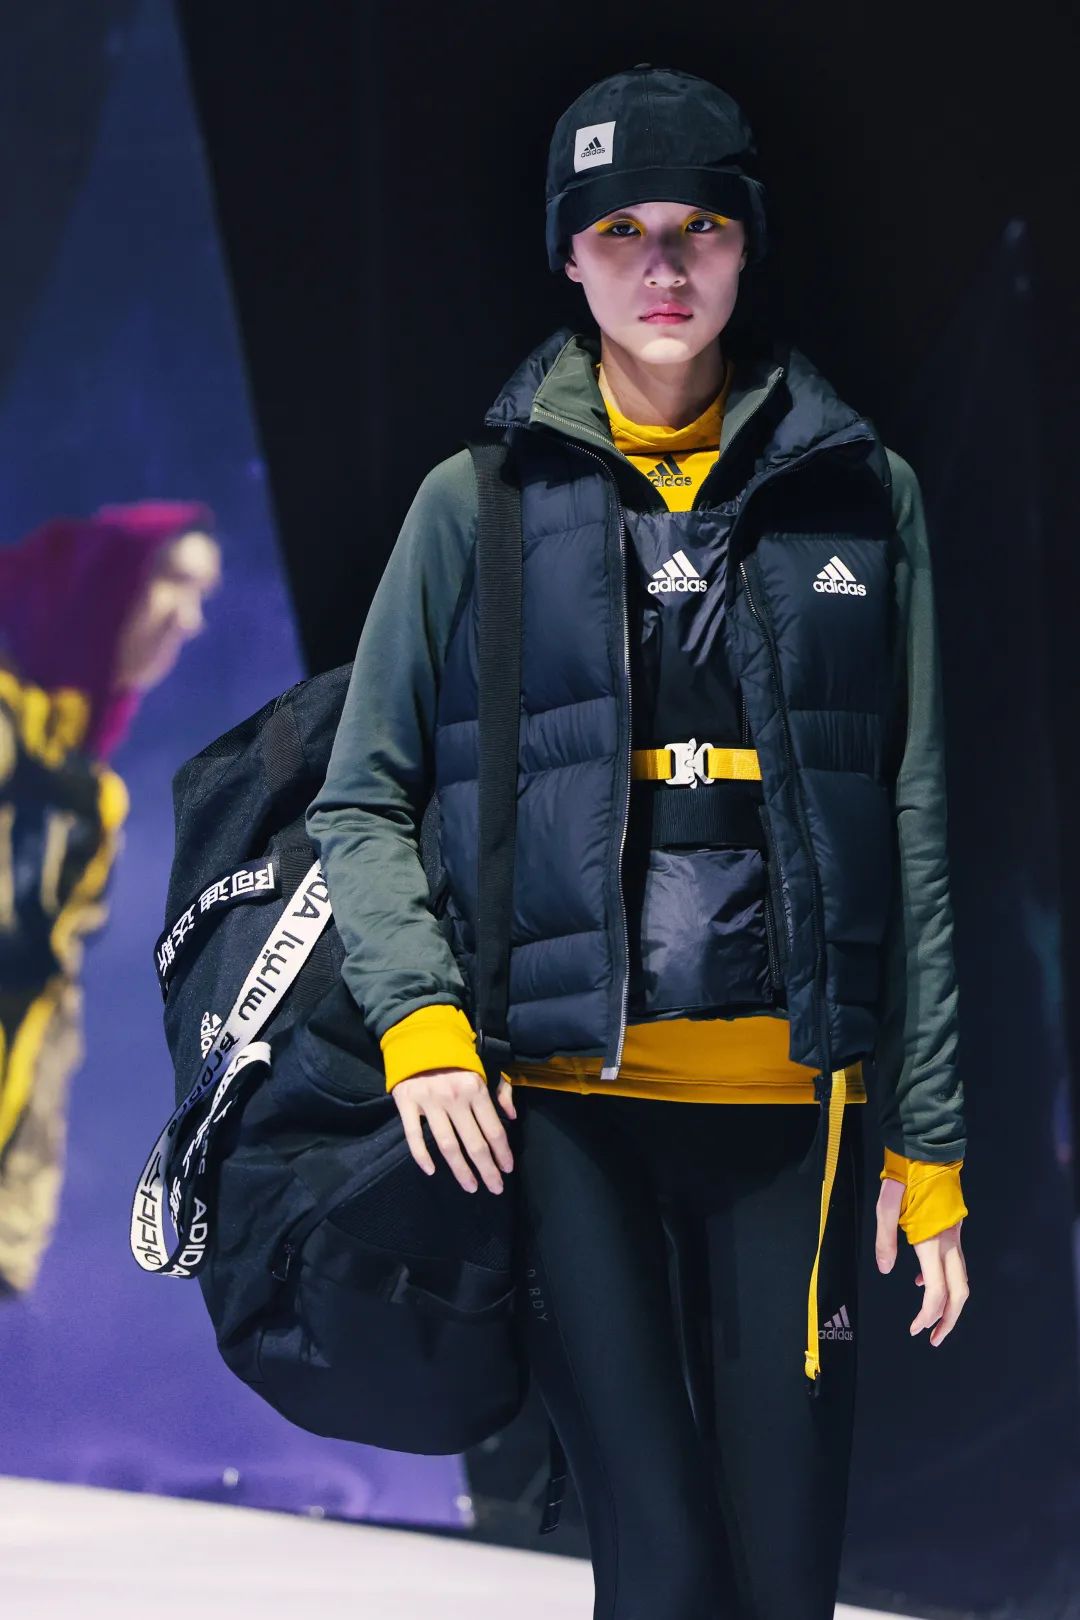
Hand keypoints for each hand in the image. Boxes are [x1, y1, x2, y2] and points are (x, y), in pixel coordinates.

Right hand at [391, 1067, 516, 1194]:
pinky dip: (422, 1157)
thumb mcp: (485, 1066)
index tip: (507, 1170)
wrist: (418, 1036)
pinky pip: (414, 1136)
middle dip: (487, 1169)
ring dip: (460, 1170)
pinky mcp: (407, 1103)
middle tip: (495, 1188)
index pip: (493, 1130)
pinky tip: (432, 1171)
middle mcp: (454, 1098)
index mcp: (476, 1088)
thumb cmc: (456, 1055)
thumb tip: (511, 1116)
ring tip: (471, 1186)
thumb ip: (501, 1090)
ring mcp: (429, 1102)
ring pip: (447, 1146)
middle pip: (474, 1144)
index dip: (502, 1153)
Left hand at [875, 1176, 969, 1346]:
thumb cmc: (904, 1174)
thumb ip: (885, 1240)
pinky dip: (942, 1280)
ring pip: (960, 1279)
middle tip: (934, 1339)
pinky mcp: (953, 1228)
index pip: (936, 1290)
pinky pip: (953, 1263)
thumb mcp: (885, 1205)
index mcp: (932, 1241)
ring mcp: (955, 1235)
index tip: (915, 1329)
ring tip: (930, 1320)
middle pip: (959, 1292)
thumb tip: (884, 1270)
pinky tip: (921, 1282)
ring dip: (949, 1303)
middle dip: (949, 1319)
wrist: (927, 1149)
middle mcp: (949, 1242)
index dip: (928, 1315)